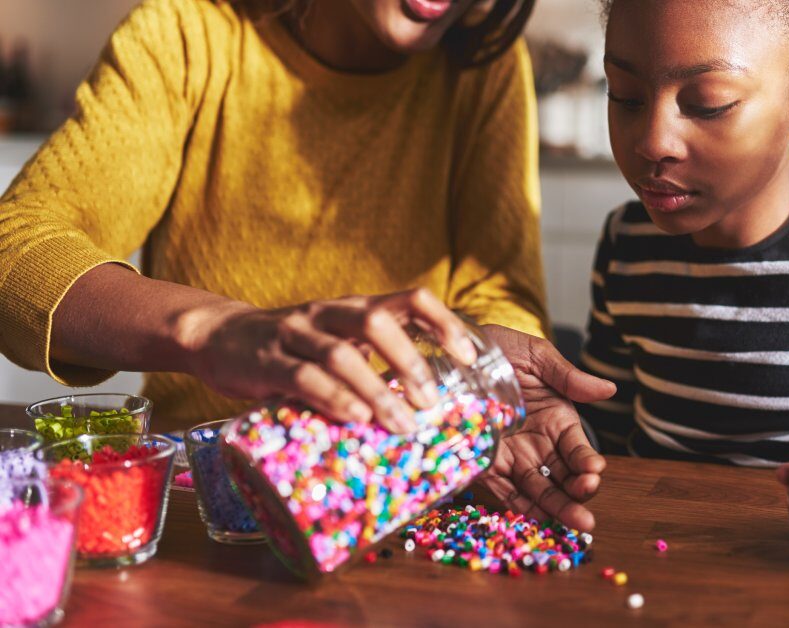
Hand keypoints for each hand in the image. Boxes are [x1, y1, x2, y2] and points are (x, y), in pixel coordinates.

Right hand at [181, 289, 476, 432]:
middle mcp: (329, 313)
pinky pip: (303, 378)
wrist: (217, 337)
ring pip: (342, 354)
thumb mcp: (339, 342)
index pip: (410, 298)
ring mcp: (295, 334)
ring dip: (377, 391)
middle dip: (410, 362)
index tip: (469, 356)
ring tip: (401, 424)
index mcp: (355, 306)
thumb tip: (428, 404)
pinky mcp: (265, 362)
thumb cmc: (294, 349)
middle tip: (432, 402)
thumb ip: (376, 361)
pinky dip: (333, 399)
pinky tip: (356, 419)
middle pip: (377, 322)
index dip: (443, 323)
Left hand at [477, 325, 616, 531]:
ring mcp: (513, 456)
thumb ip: (568, 377)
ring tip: (573, 524)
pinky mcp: (485, 464)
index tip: (594, 471)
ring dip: (556, 508)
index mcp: (558, 418)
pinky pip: (505, 490)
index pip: (578, 448)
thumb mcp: (536, 356)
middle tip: (586, 512)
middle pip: (563, 476)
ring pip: (539, 489)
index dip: (587, 462)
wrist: (451, 350)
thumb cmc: (499, 348)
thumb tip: (609, 390)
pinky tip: (536, 520)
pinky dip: (520, 507)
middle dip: (576, 494)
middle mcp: (539, 443)